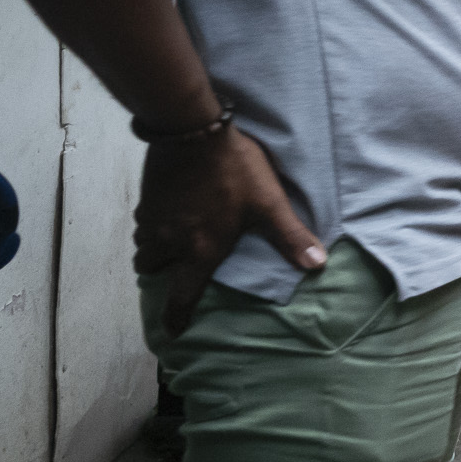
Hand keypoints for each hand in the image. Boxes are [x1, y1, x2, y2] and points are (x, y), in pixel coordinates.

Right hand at [135, 128, 325, 335]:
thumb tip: (318, 265)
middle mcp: (170, 240)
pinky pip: (142, 221)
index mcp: (200, 250)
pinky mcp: (146, 197)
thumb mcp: (268, 204)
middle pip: (151, 269)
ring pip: (143, 244)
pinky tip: (168, 213)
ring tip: (171, 240)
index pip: (181, 295)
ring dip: (153, 247)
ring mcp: (153, 218)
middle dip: (160, 272)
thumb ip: (290, 237)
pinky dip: (151, 224)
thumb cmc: (235, 170)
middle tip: (175, 267)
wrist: (194, 131)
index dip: (176, 316)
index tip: (173, 329)